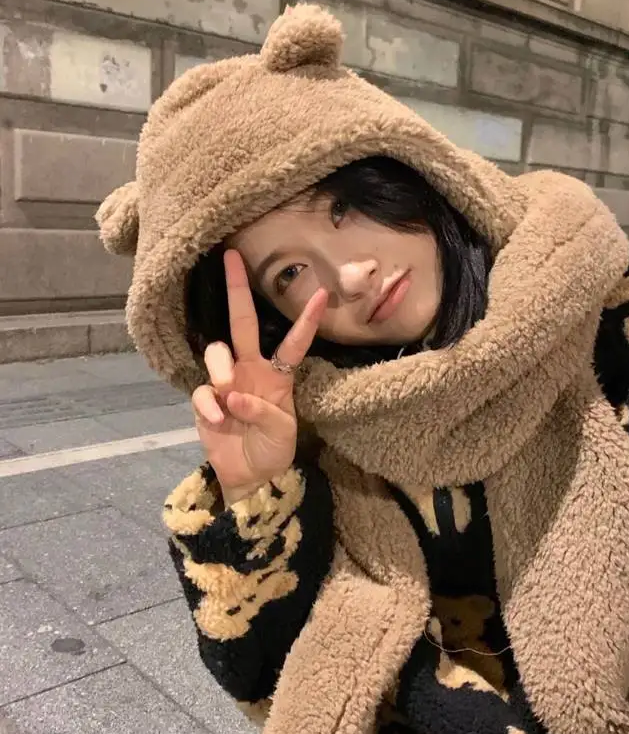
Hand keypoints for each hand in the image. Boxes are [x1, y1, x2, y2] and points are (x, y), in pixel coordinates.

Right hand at [191, 249, 327, 503]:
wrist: (251, 476)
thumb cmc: (274, 448)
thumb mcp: (283, 433)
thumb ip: (265, 412)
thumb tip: (234, 394)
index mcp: (279, 374)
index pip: (294, 341)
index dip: (306, 320)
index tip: (322, 294)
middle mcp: (251, 369)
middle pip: (243, 323)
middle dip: (237, 290)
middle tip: (233, 258)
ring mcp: (226, 382)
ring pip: (217, 350)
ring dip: (220, 366)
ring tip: (226, 388)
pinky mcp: (205, 399)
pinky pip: (202, 391)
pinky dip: (208, 404)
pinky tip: (217, 420)